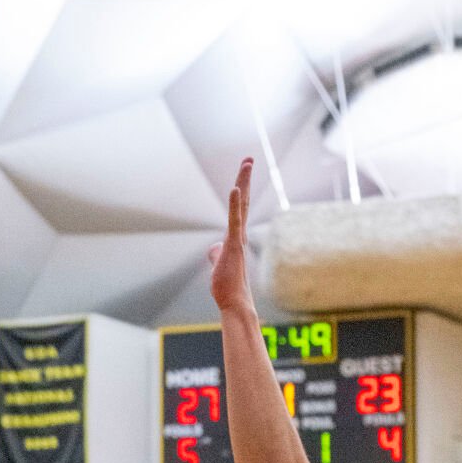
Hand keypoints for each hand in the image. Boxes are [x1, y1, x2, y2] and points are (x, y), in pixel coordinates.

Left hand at [208, 157, 254, 314]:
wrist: (234, 303)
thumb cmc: (227, 288)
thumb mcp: (218, 266)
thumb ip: (215, 254)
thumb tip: (212, 248)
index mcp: (235, 239)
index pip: (239, 210)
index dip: (241, 191)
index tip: (243, 174)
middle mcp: (240, 236)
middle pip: (243, 201)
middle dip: (245, 179)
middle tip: (249, 159)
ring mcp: (238, 239)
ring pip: (242, 206)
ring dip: (243, 183)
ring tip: (247, 163)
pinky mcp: (234, 245)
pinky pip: (234, 221)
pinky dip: (235, 204)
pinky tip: (235, 189)